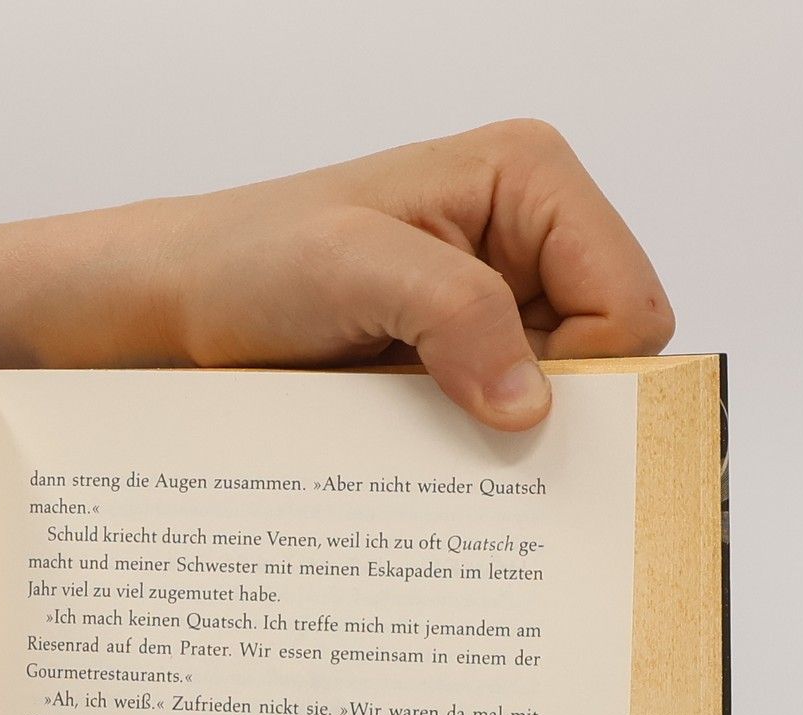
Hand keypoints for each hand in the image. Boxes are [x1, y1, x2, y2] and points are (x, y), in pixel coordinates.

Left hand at [7, 119, 674, 429]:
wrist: (172, 304)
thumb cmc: (247, 261)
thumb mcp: (353, 268)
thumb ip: (457, 315)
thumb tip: (531, 401)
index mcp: (528, 180)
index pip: (630, 303)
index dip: (588, 373)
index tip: (509, 413)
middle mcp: (524, 236)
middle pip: (603, 357)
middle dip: (547, 407)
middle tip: (463, 438)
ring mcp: (488, 301)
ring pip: (548, 398)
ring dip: (497, 434)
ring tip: (419, 435)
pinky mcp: (450, 355)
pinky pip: (493, 416)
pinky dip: (464, 445)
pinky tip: (412, 447)